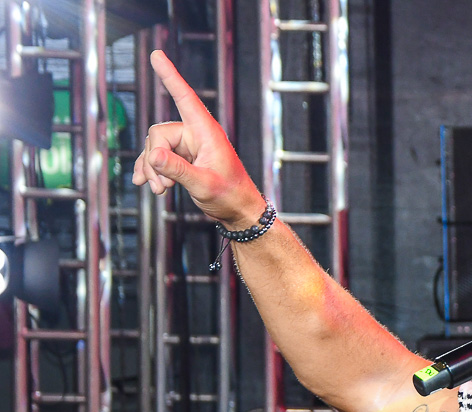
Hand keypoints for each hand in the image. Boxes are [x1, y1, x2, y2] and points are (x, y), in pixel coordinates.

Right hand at [132, 51, 264, 229]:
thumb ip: (177, 169)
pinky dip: (151, 170)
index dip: (170, 75)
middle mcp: (195, 134)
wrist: (238, 211)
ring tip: (161, 190)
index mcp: (206, 132)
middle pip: (158, 133)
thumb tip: (154, 155)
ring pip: (155, 147)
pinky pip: (157, 157)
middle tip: (161, 185)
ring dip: (152, 169)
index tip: (156, 54)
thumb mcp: (203, 183)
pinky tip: (148, 185)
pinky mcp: (181, 158)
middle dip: (154, 159)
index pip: (185, 97)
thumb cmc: (230, 195)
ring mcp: (187, 146)